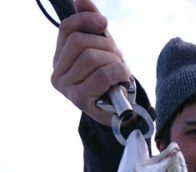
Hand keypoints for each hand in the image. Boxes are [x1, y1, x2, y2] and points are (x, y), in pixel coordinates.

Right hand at [51, 0, 131, 124]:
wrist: (119, 112)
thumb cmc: (109, 79)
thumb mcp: (101, 48)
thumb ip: (90, 24)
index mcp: (59, 59)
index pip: (67, 29)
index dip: (86, 20)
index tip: (104, 23)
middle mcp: (57, 74)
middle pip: (79, 42)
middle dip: (105, 45)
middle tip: (116, 56)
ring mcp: (66, 88)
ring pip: (91, 58)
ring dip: (114, 60)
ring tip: (119, 70)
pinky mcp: (79, 99)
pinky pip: (102, 75)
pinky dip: (118, 72)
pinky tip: (122, 78)